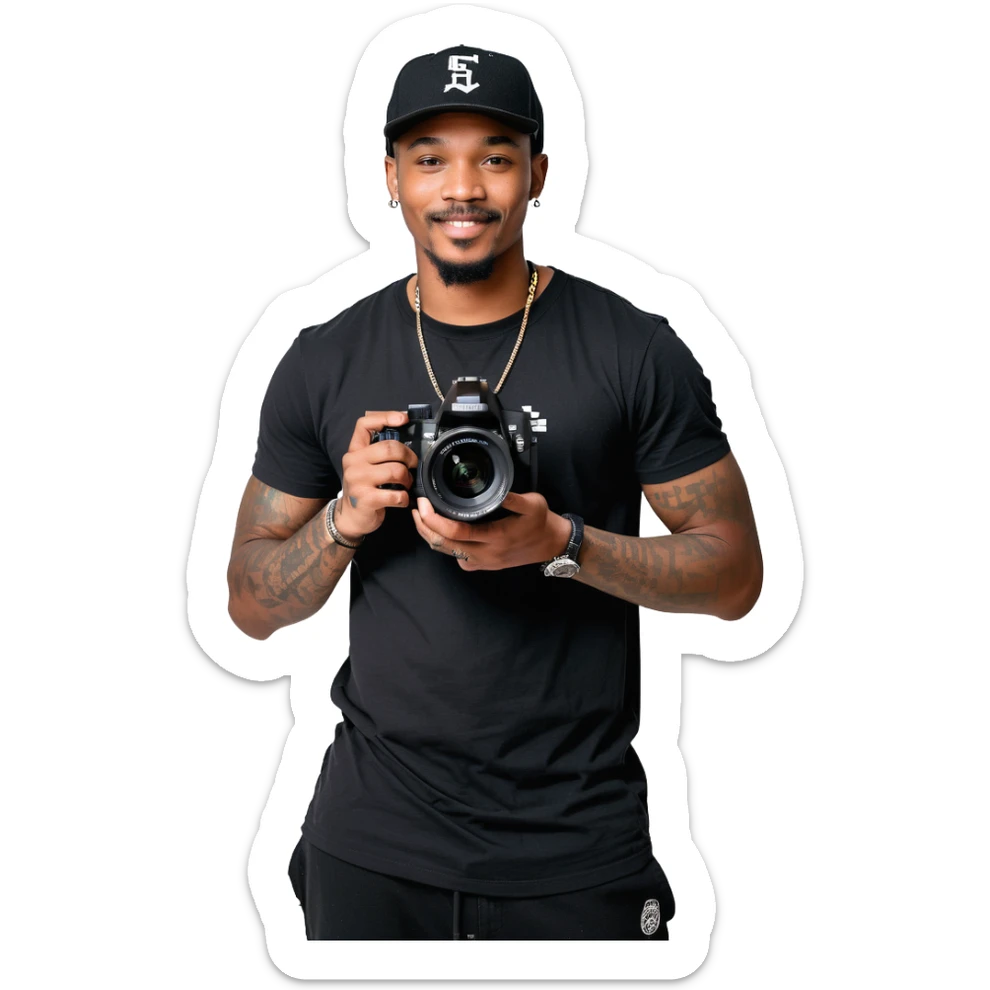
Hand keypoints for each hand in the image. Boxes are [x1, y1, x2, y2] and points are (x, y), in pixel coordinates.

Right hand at [336, 411, 418, 540]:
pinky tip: (402, 500)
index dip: (385, 416)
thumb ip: (380, 452)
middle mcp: (353, 462)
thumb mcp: (366, 466)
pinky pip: (396, 495)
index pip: (364, 424)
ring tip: (407, 483)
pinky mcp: (366, 499)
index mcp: (355, 451)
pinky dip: (404, 498)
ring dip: (408, 479)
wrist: (351, 517)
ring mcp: (358, 480)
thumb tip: (407, 437)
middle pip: (389, 447)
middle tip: (413, 465)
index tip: (403, 419)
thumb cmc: (365, 488)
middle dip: (409, 456)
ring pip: (396, 471)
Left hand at [411, 491, 571, 570]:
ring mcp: (483, 562)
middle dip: (424, 526)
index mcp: (495, 537)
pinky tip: (443, 532)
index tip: (424, 503)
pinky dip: (445, 546)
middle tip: (417, 508)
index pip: (454, 532)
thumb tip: (498, 490)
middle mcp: (486, 553)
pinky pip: (457, 558)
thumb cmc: (542, 524)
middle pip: (443, 545)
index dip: (433, 518)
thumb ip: (513, 497)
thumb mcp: (533, 504)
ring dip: (431, 536)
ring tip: (424, 518)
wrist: (551, 545)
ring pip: (447, 553)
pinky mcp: (483, 565)